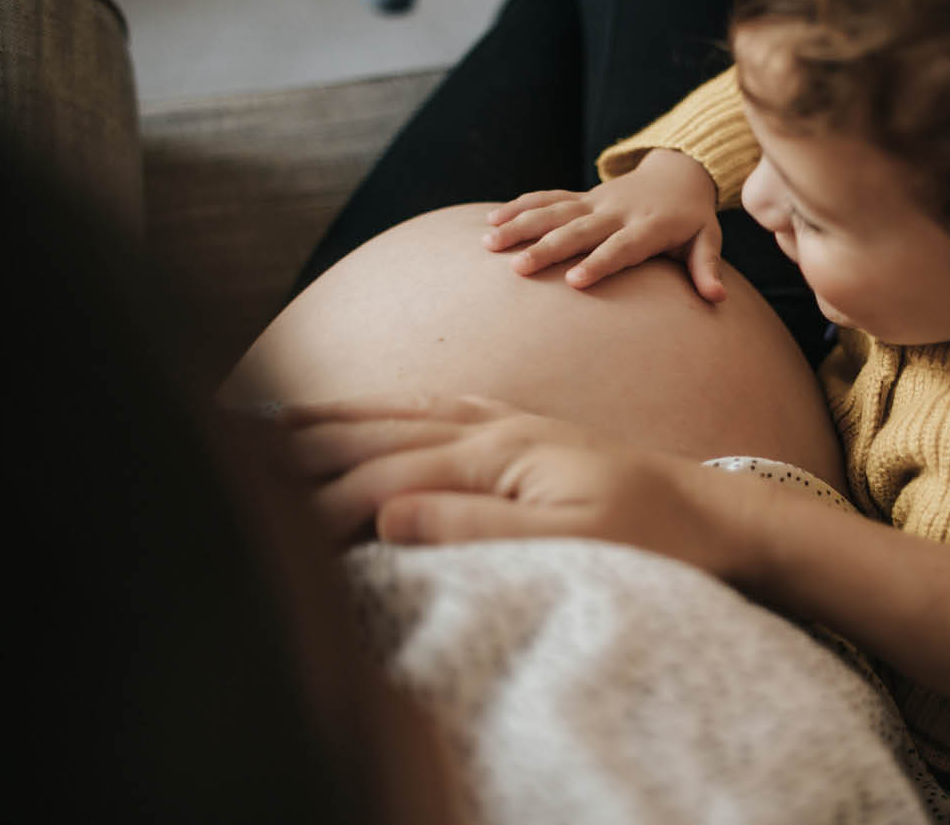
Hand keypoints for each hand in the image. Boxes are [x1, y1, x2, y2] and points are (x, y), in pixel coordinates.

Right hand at [280, 394, 761, 578]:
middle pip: (382, 432)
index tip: (269, 522)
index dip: (323, 499)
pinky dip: (403, 410)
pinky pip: (447, 410)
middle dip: (307, 442)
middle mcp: (498, 429)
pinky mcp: (528, 435)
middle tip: (235, 443)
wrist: (714, 511)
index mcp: (499, 454)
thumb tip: (387, 516)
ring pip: (407, 415)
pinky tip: (390, 411)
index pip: (387, 475)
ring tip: (283, 417)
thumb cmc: (649, 534)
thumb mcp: (570, 540)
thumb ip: (478, 528)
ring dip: (342, 417)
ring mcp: (512, 427)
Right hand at [482, 149, 724, 300]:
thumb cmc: (693, 218)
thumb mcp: (708, 238)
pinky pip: (546, 198)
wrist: (679, 173)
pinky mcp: (581, 196)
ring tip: (490, 243)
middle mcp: (617, 212)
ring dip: (521, 225)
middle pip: (579, 231)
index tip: (574, 281)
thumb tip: (718, 299)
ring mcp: (595, 201)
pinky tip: (489, 220)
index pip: (622, 247)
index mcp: (648, 226)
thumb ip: (707, 267)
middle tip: (518, 268)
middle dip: (548, 248)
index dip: (599, 262)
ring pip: (553, 212)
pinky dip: (519, 206)